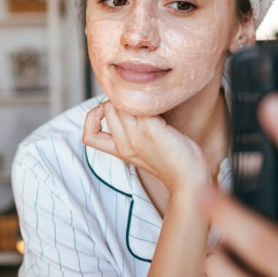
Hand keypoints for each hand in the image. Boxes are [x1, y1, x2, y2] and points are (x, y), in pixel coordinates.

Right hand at [83, 101, 209, 194]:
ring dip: (134, 97)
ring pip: (119, 102)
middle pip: (106, 108)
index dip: (92, 119)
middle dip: (119, 99)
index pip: (88, 136)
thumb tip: (132, 108)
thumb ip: (134, 133)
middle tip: (140, 103)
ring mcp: (135, 135)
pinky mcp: (150, 128)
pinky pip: (139, 104)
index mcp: (120, 150)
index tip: (108, 114)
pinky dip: (149, 99)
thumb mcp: (146, 150)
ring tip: (152, 104)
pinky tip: (163, 106)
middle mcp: (124, 143)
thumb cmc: (175, 162)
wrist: (189, 179)